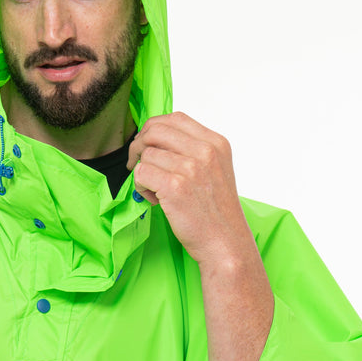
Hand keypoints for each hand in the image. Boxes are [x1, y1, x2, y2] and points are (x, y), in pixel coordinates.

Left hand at [127, 112, 253, 267]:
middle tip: (136, 163)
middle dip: (139, 145)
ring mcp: (190, 168)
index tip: (147, 145)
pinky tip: (153, 199)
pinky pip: (141, 173)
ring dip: (141, 172)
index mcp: (216, 143)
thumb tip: (156, 140)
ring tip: (154, 191)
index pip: (175, 118)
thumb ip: (193, 151)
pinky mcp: (175, 187)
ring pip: (146, 154)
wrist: (225, 243)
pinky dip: (140, 187)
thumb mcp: (216, 170)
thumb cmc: (216, 213)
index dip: (153, 129)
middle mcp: (205, 151)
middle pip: (156, 129)